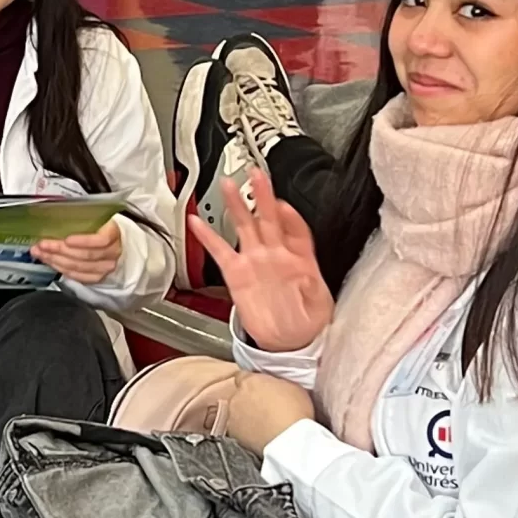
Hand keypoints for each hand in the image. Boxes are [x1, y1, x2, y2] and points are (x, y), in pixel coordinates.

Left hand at [30, 218, 121, 285]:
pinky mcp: (97, 278)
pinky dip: (61, 269)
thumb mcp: (95, 219)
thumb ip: (80, 219)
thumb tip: (53, 216)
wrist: (113, 244)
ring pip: (78, 267)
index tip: (66, 239)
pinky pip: (77, 276)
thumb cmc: (100, 228)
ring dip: (56, 260)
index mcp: (113, 234)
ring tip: (40, 253)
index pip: (101, 240)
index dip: (83, 241)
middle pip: (85, 255)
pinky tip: (50, 262)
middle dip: (59, 250)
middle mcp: (112, 253)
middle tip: (42, 245)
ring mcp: (105, 268)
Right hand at [189, 164, 333, 352]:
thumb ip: (313, 291)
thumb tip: (309, 279)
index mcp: (300, 259)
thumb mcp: (320, 307)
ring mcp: (255, 262)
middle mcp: (276, 255)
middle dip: (262, 196)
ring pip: (245, 227)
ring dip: (237, 206)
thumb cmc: (307, 322)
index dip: (290, 215)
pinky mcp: (237, 274)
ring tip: (228, 186)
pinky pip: (221, 251)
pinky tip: (197, 222)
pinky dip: (208, 237)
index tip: (283, 204)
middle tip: (256, 175)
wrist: (288, 342)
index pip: (295, 229)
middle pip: (269, 218)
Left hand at [225, 372, 315, 458]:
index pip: (243, 376)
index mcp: (250, 382)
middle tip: (264, 408)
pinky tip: (258, 435)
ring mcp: (232, 416)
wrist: (289, 441)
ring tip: (262, 424)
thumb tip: (271, 384)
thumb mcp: (292, 387)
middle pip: (239, 395)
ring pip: (236, 413)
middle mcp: (237, 397)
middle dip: (248, 400)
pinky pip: (238, 430)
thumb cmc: (295, 411)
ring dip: (245, 416)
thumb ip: (276, 383)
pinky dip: (245, 431)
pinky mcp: (233, 434)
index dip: (252, 383)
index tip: (260, 389)